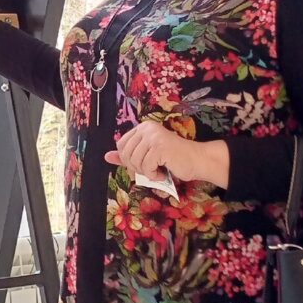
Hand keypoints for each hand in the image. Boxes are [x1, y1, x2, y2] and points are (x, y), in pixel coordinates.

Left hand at [107, 123, 230, 188]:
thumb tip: (107, 156)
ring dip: (146, 172)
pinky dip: (154, 175)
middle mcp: (147, 128)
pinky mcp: (159, 147)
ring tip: (159, 170)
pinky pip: (146, 167)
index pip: (121, 146)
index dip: (129, 160)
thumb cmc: (172, 160)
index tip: (144, 163)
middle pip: (126, 155)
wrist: (196, 160)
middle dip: (137, 168)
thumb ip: (126, 156)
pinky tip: (164, 172)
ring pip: (135, 162)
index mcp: (142, 128)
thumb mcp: (146, 157)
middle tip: (152, 169)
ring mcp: (153, 136)